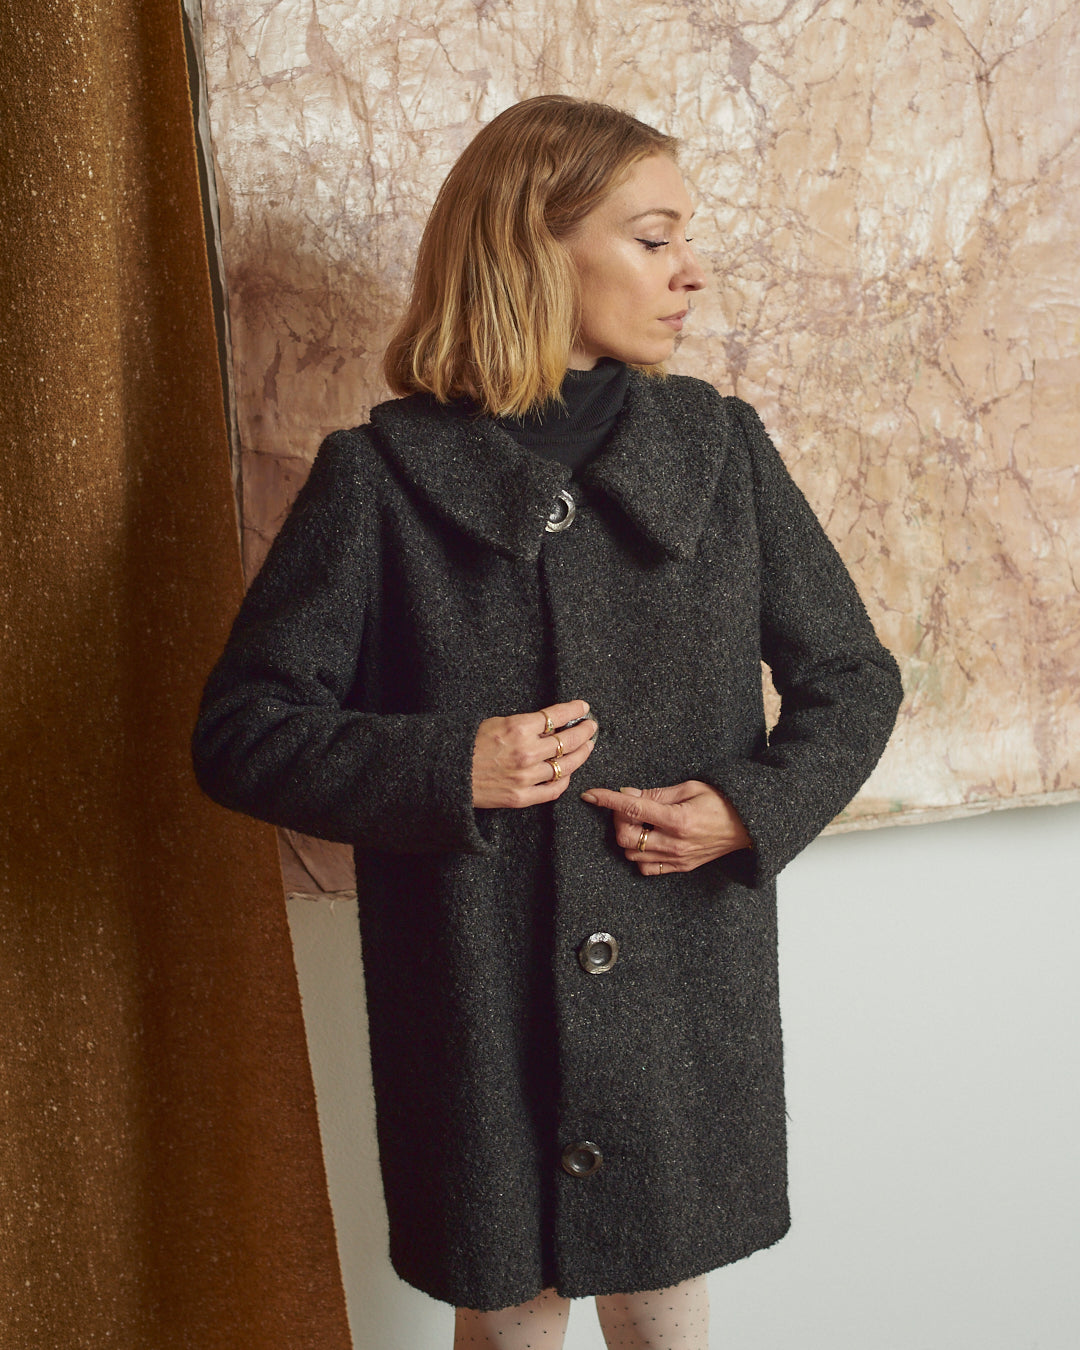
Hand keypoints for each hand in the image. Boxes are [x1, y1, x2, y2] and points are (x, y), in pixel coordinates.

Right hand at [473, 700, 596, 808]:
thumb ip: (524, 723)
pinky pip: (553, 790)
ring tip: (587, 747)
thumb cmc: (468, 745)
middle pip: (568, 741)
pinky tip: (568, 773)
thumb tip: (549, 723)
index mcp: (518, 728)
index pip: (556, 716)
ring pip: (566, 766)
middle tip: (591, 726)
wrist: (449, 775)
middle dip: (584, 731)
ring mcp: (526, 777)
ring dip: (581, 754)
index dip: (574, 710)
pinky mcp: (521, 797)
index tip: (583, 707)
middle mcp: (526, 752)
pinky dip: (564, 780)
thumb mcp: (495, 722)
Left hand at [579, 780, 751, 874]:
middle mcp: (675, 843)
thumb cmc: (722, 801)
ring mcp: (677, 859)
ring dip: (628, 837)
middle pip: (626, 837)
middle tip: (626, 807)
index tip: (591, 794)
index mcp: (678, 819)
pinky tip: (647, 840)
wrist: (748, 825)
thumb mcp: (690, 788)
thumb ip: (656, 794)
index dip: (608, 800)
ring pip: (632, 854)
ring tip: (639, 822)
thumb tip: (627, 794)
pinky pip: (647, 868)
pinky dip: (639, 854)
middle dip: (618, 820)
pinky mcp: (680, 868)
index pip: (633, 809)